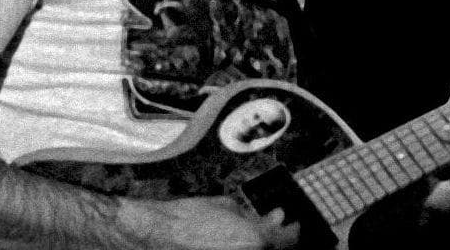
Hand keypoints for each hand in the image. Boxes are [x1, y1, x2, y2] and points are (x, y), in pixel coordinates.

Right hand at [117, 194, 299, 249]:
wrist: (157, 235)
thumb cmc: (185, 219)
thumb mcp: (224, 205)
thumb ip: (248, 214)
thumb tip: (263, 218)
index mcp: (255, 240)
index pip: (287, 239)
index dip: (292, 230)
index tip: (292, 224)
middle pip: (273, 249)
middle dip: (275, 239)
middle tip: (274, 227)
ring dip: (257, 244)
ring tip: (243, 234)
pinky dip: (240, 247)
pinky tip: (231, 242)